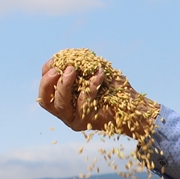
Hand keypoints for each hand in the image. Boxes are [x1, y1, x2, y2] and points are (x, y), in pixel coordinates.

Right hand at [36, 59, 156, 134]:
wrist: (134, 107)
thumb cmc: (114, 88)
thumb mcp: (93, 72)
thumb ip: (78, 65)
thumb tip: (64, 55)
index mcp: (63, 100)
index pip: (44, 90)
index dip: (45, 75)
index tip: (55, 60)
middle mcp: (65, 112)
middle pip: (45, 100)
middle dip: (48, 82)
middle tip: (58, 69)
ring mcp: (75, 119)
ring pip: (60, 104)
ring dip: (63, 85)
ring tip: (71, 70)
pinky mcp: (87, 122)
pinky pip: (83, 104)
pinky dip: (91, 86)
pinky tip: (100, 74)